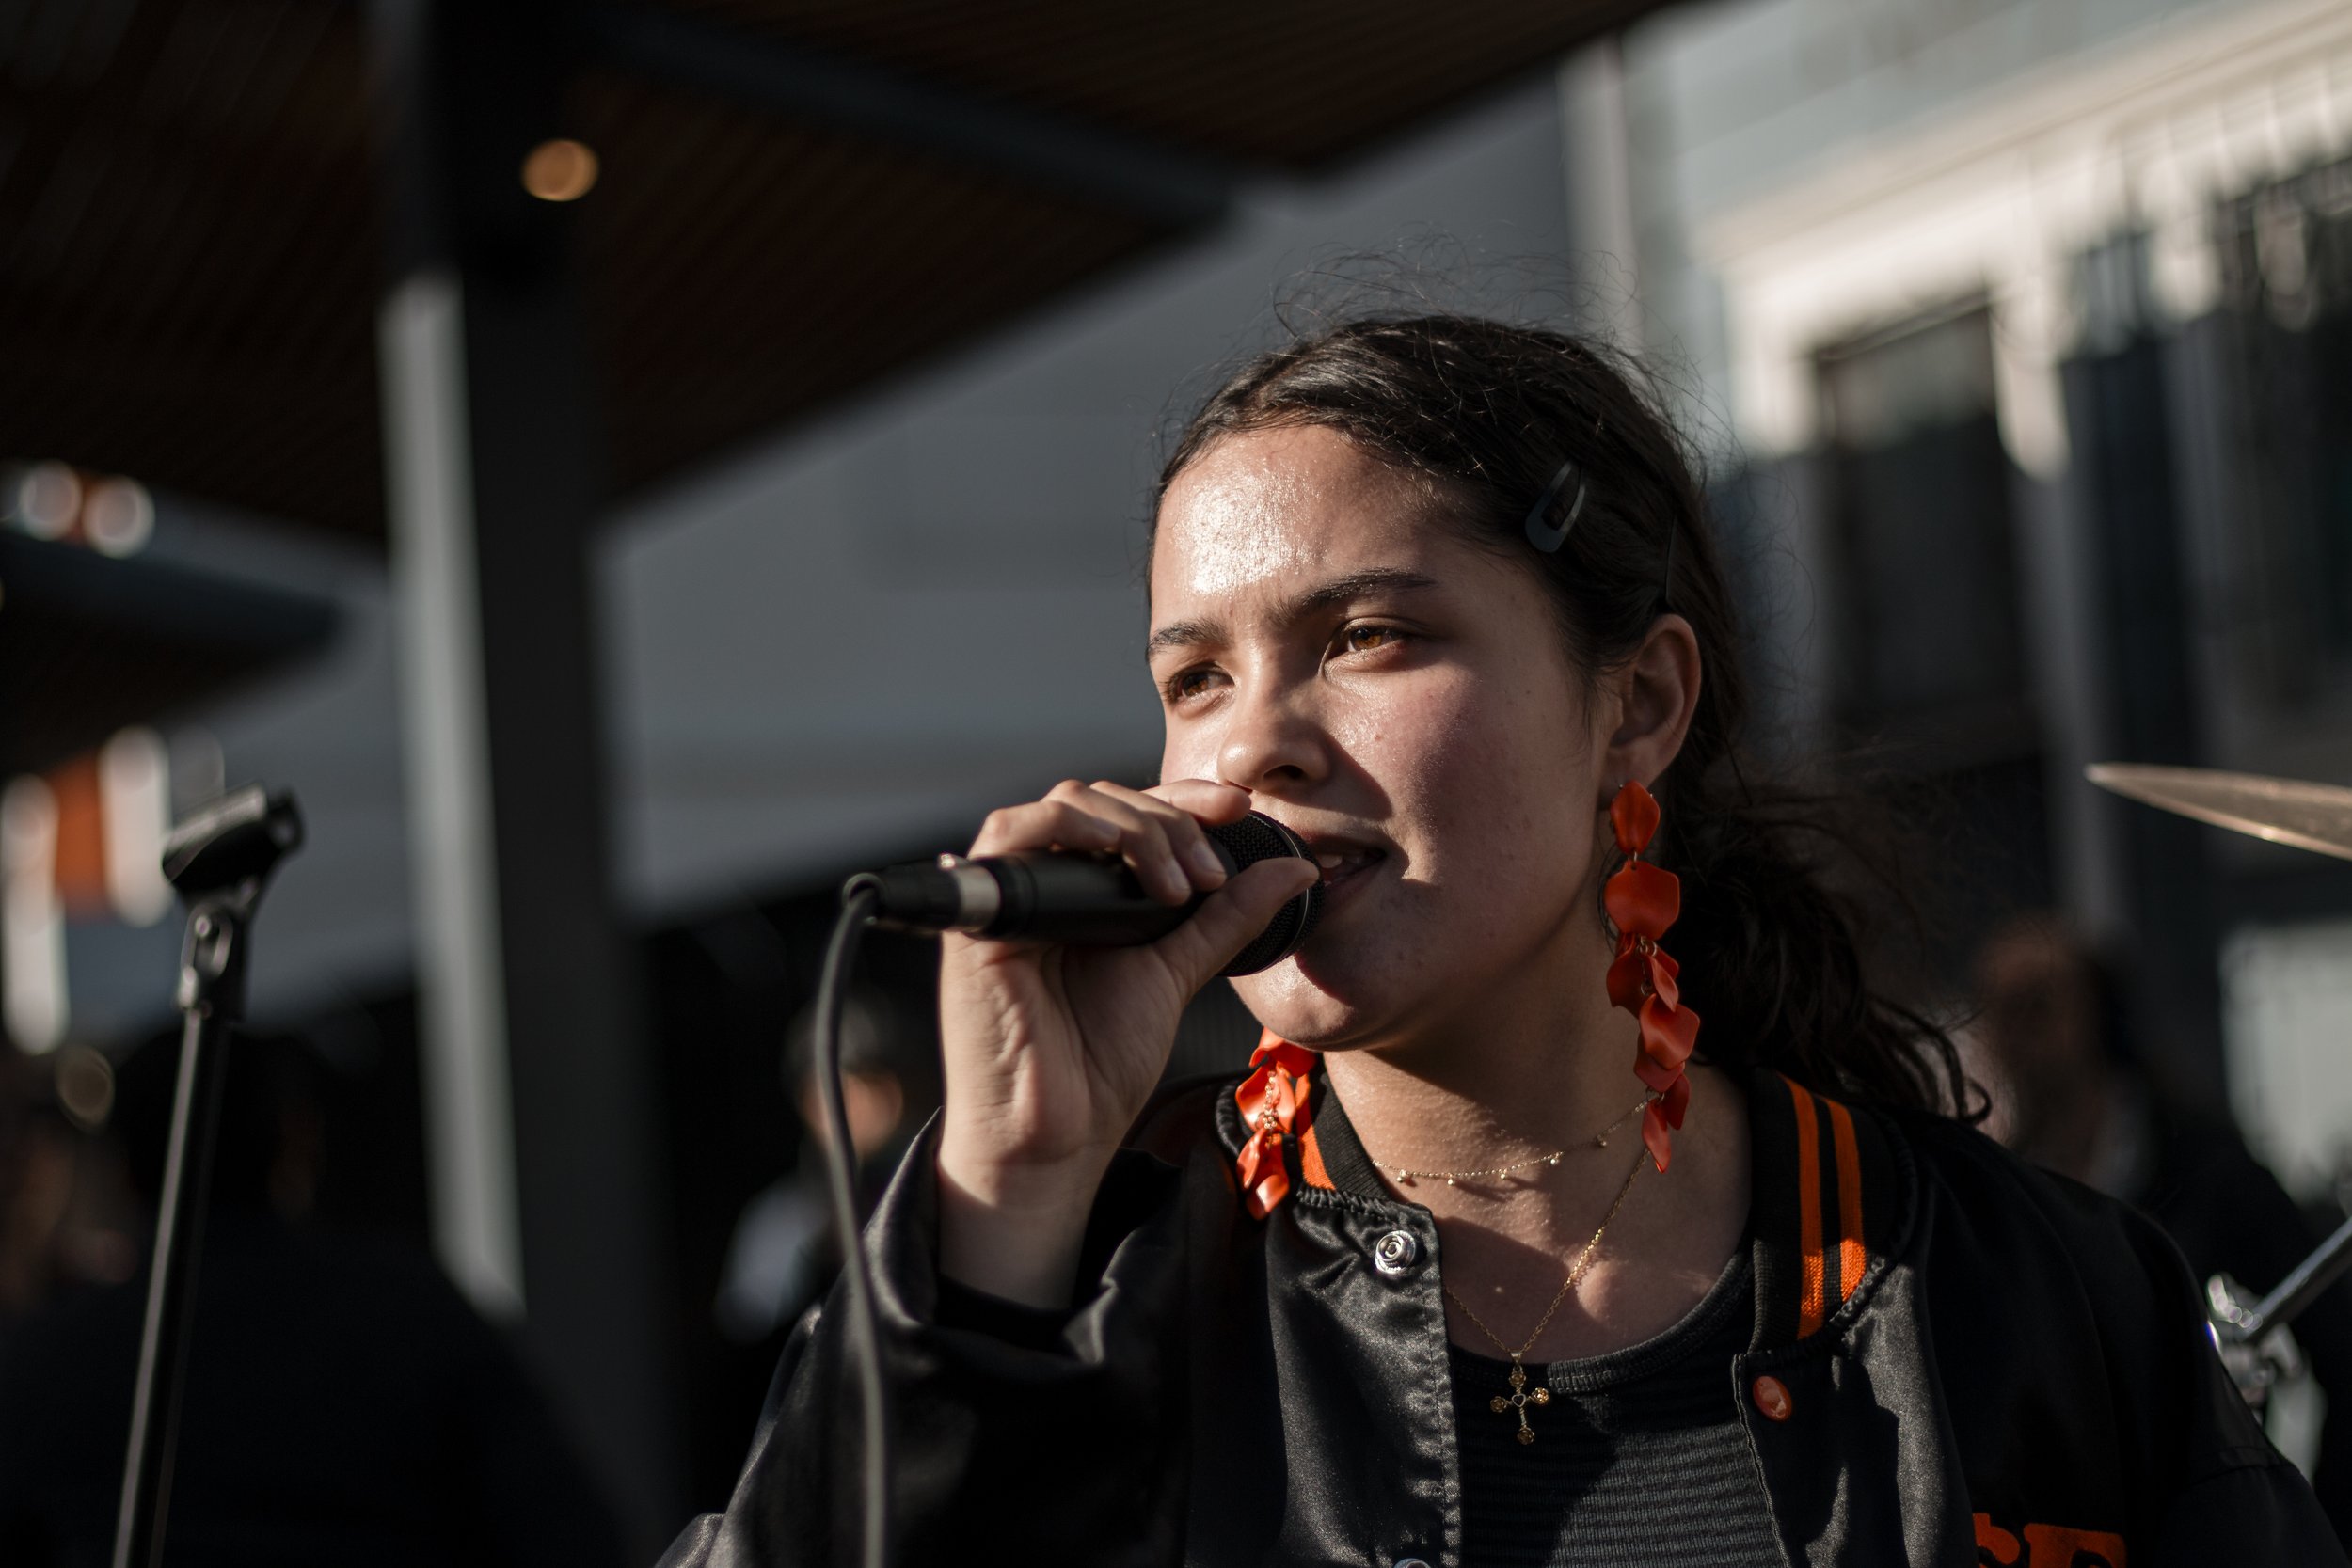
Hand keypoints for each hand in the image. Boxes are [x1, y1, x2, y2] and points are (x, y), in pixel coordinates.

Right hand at [934, 777, 1318, 1305]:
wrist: (1057, 1136)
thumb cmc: (1098, 1064)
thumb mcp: (1177, 972)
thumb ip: (1226, 917)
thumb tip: (1294, 869)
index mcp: (1086, 891)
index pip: (1131, 814)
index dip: (1185, 801)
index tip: (1243, 810)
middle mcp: (1044, 883)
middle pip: (1101, 798)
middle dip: (1168, 821)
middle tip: (1210, 875)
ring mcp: (1010, 893)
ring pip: (1063, 804)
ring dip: (1132, 826)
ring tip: (1179, 884)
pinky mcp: (980, 913)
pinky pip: (1006, 834)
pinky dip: (1069, 828)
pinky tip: (1123, 863)